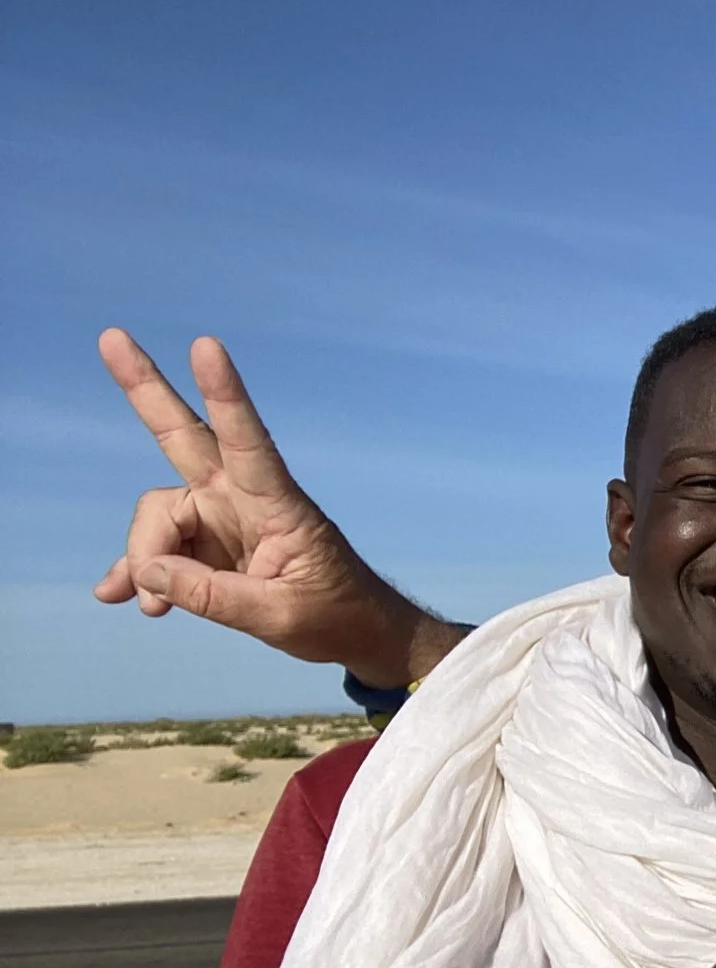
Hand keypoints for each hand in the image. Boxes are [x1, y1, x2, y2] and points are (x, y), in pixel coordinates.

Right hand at [91, 330, 456, 687]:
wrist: (353, 632)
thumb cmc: (334, 614)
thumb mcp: (279, 617)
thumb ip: (212, 596)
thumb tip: (149, 574)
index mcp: (278, 505)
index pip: (249, 442)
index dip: (227, 396)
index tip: (208, 347)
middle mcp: (242, 498)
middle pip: (185, 436)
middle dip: (147, 389)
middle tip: (111, 336)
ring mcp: (220, 517)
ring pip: (158, 517)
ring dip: (145, 561)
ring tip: (152, 607)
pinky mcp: (205, 544)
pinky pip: (158, 550)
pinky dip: (140, 573)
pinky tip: (119, 593)